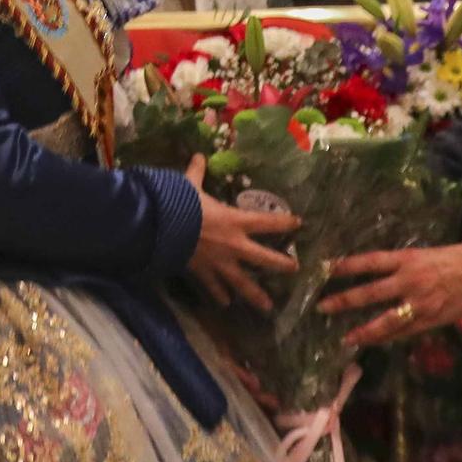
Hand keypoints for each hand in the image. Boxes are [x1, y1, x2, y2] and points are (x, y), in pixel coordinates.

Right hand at [183, 153, 300, 312]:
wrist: (161, 229)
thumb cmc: (181, 205)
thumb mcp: (190, 185)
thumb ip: (197, 172)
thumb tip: (199, 155)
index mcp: (235, 221)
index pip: (266, 222)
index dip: (284, 222)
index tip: (299, 224)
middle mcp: (233, 245)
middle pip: (263, 258)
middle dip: (280, 265)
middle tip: (295, 270)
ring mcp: (220, 262)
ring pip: (242, 282)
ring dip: (255, 295)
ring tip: (268, 307)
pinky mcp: (203, 273)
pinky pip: (214, 287)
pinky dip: (219, 296)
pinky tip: (225, 304)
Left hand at [321, 243, 461, 349]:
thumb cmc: (456, 259)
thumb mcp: (425, 255)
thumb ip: (402, 267)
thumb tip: (378, 275)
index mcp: (407, 259)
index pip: (369, 262)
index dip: (346, 266)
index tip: (325, 269)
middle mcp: (408, 280)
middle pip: (369, 292)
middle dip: (344, 300)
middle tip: (322, 307)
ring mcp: (418, 304)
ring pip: (384, 320)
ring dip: (362, 330)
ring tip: (346, 337)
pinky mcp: (429, 321)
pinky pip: (403, 333)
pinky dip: (387, 339)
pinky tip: (374, 343)